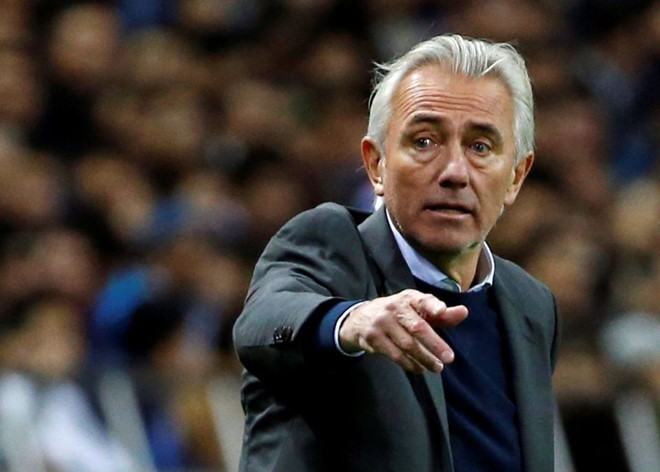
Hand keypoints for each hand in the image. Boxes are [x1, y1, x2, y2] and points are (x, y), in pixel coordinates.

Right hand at [338, 289, 467, 372]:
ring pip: (407, 344)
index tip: (442, 311)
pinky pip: (394, 354)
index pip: (423, 300)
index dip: (433, 306)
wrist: (360, 318)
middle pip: (417, 327)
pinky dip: (409, 364)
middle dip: (434, 343)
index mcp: (409, 298)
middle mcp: (394, 307)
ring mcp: (382, 323)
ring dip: (424, 358)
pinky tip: (419, 369)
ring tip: (437, 367)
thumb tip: (464, 312)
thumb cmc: (399, 314)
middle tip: (449, 358)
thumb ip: (441, 314)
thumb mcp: (418, 310)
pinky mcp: (373, 338)